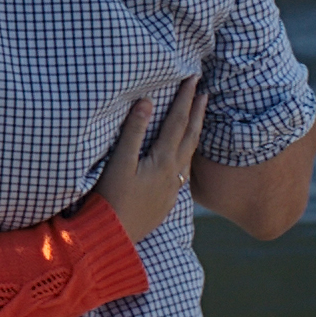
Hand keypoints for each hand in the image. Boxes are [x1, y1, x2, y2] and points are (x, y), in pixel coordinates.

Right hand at [93, 74, 206, 241]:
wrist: (112, 238)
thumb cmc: (110, 199)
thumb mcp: (119, 162)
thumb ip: (133, 131)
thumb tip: (147, 101)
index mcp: (163, 161)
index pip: (177, 122)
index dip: (185, 98)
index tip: (193, 79)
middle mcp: (173, 174)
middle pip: (191, 136)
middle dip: (198, 112)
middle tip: (205, 92)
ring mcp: (172, 190)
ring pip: (189, 155)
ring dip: (195, 133)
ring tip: (198, 119)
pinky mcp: (165, 202)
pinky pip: (183, 172)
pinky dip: (187, 155)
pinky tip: (183, 157)